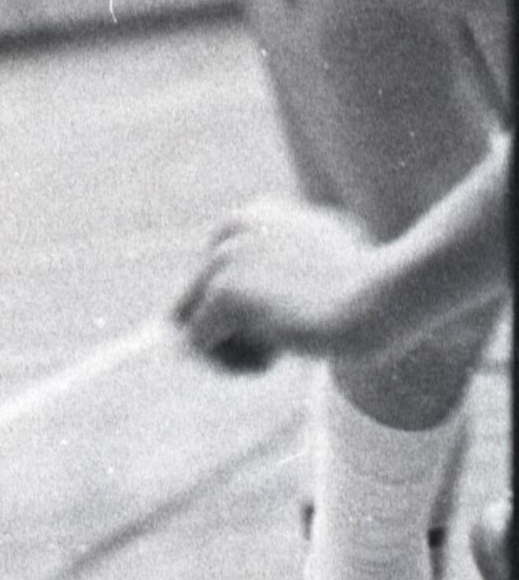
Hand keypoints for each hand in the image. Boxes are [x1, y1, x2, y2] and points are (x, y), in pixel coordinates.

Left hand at [174, 196, 377, 367]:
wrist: (387, 296)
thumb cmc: (371, 290)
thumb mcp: (322, 266)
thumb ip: (277, 274)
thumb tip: (227, 308)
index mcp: (253, 216)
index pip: (213, 276)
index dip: (246, 312)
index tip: (290, 317)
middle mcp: (231, 228)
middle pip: (195, 298)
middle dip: (232, 330)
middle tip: (284, 338)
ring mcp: (223, 258)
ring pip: (192, 323)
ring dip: (233, 349)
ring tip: (282, 348)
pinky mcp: (223, 293)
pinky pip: (198, 345)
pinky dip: (234, 364)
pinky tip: (277, 355)